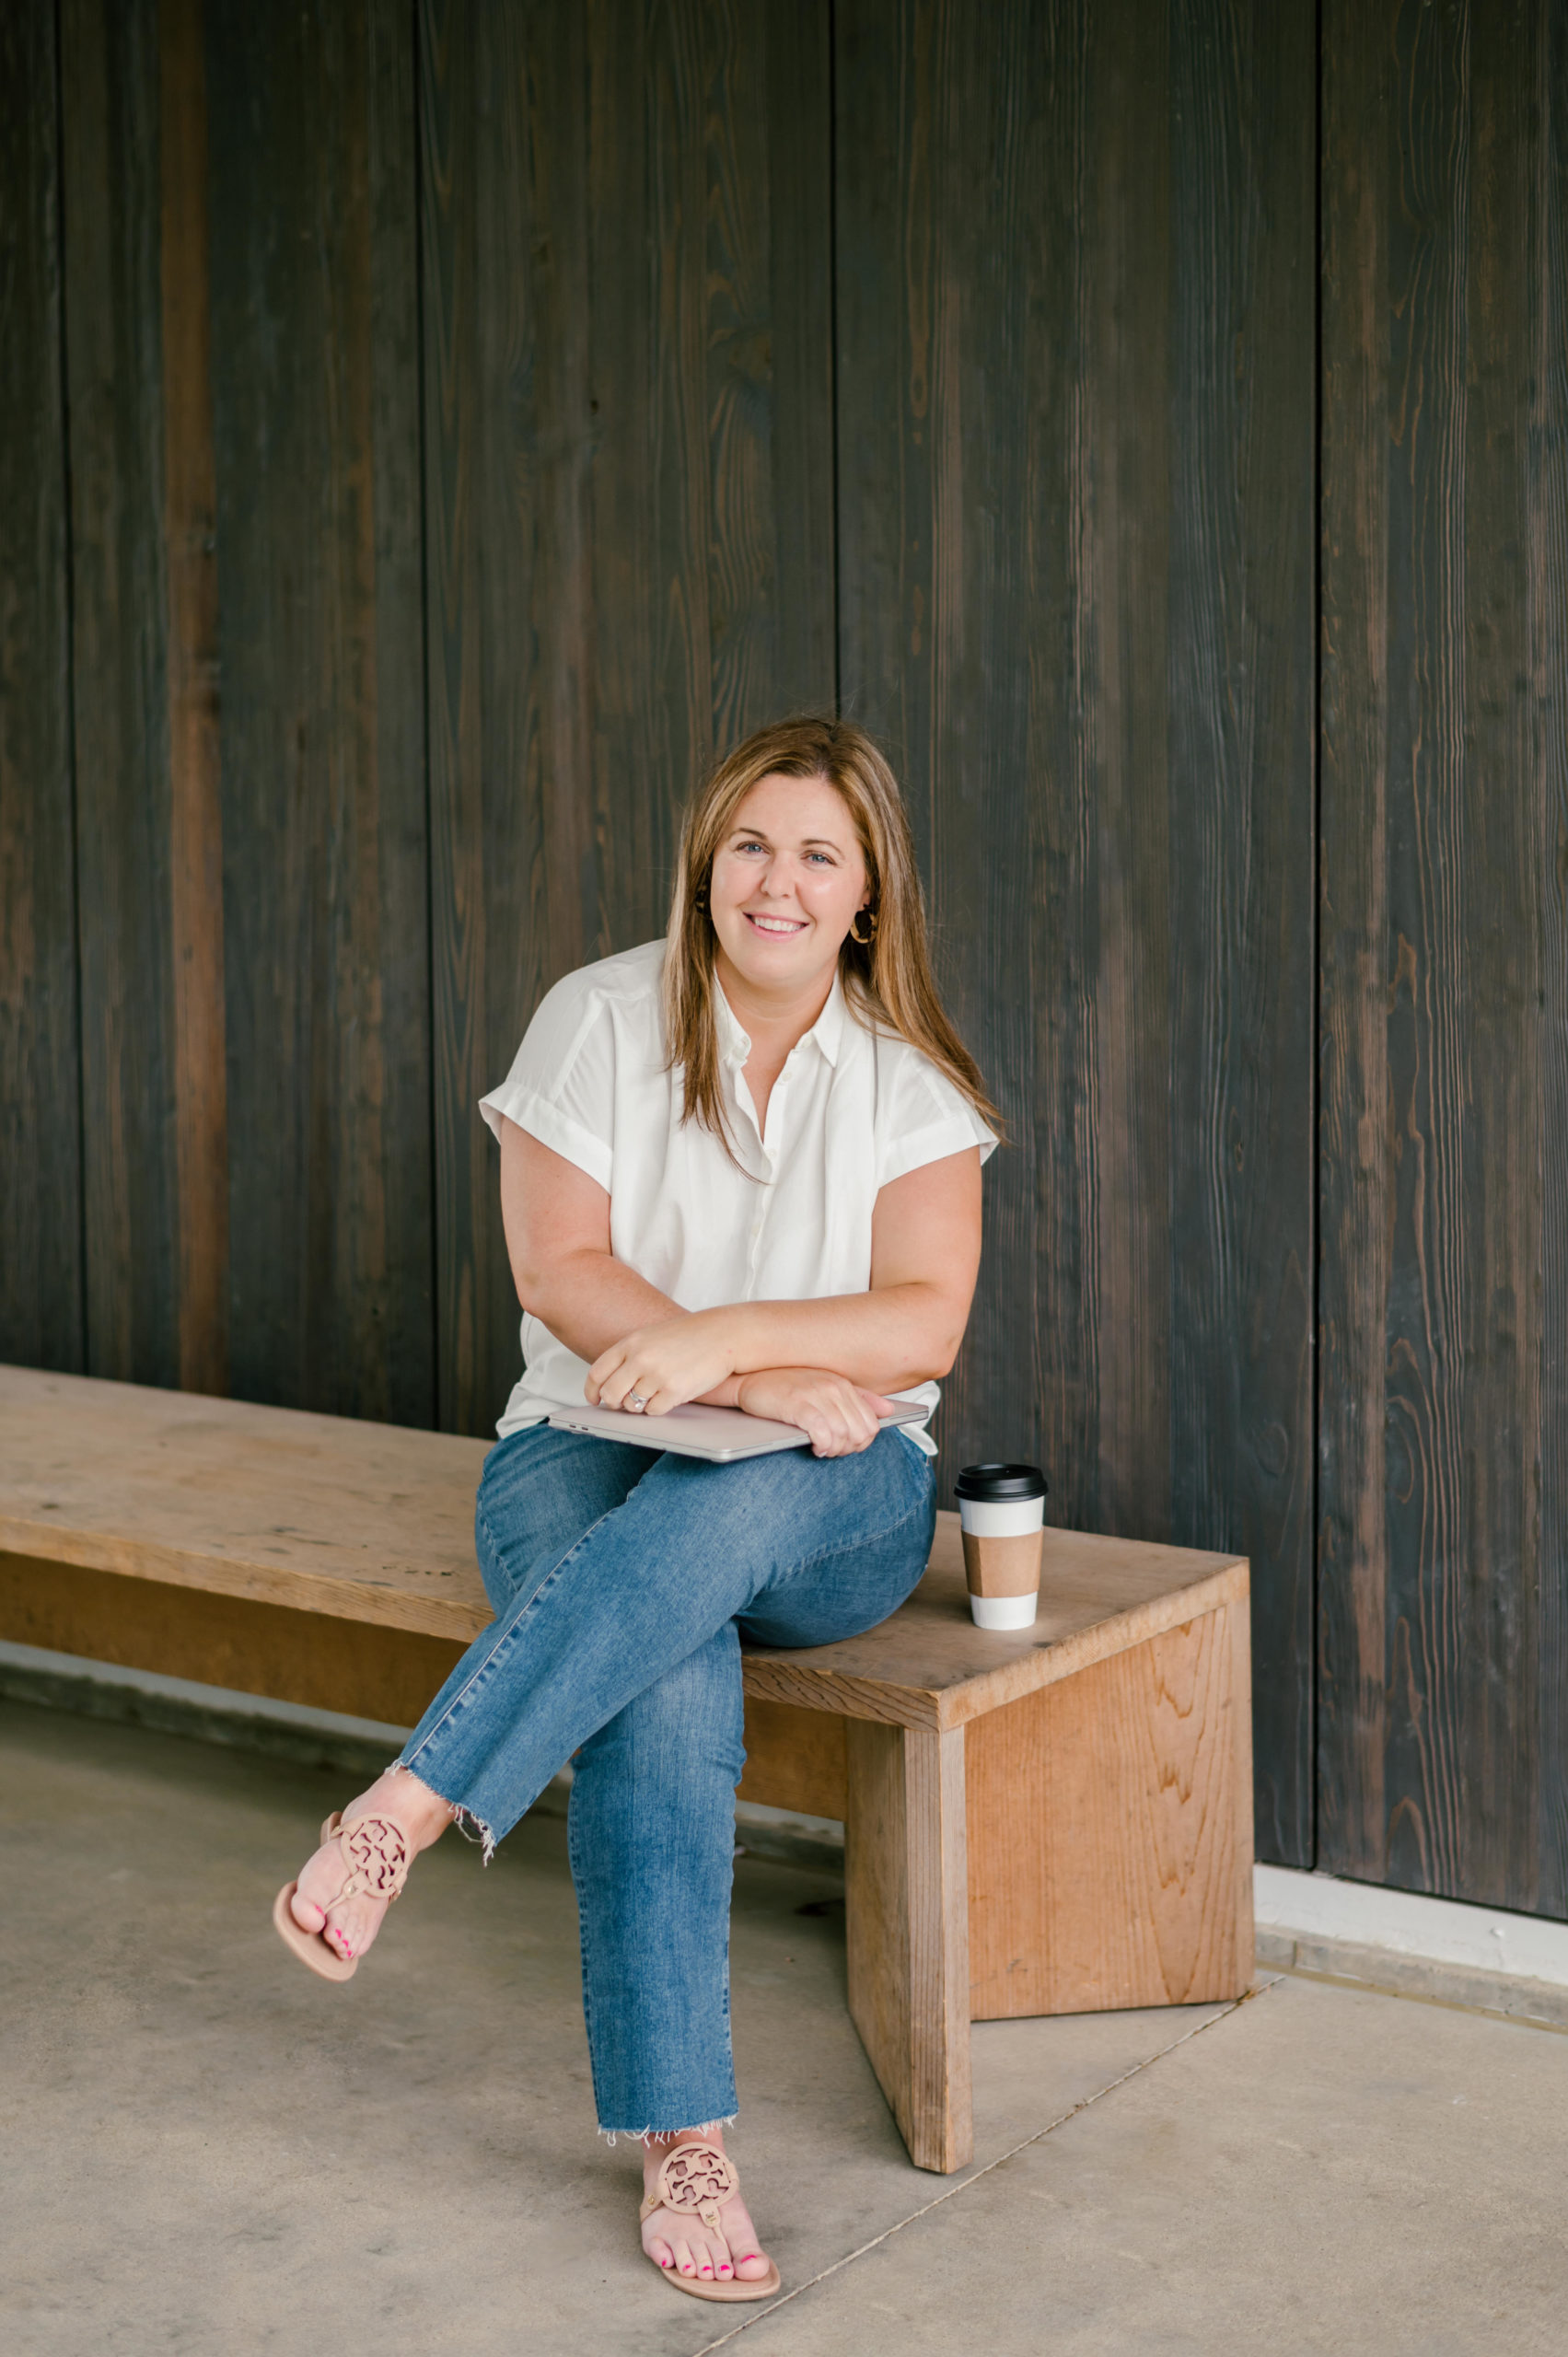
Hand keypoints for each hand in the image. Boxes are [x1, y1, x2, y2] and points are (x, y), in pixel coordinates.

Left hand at [586, 1311, 741, 1416]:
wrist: (723, 1334)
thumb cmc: (688, 1336)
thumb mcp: (651, 1336)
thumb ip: (629, 1355)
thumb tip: (609, 1386)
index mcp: (631, 1343)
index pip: (597, 1373)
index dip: (592, 1391)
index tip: (594, 1399)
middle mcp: (640, 1359)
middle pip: (610, 1394)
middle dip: (614, 1403)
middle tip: (623, 1403)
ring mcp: (657, 1375)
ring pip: (632, 1406)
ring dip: (639, 1405)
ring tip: (654, 1393)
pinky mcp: (675, 1391)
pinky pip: (653, 1411)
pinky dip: (657, 1408)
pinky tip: (668, 1396)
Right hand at [734, 1368, 900, 1457]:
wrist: (749, 1377)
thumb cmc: (785, 1383)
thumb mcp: (826, 1386)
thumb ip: (859, 1397)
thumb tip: (888, 1410)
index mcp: (843, 1384)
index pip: (871, 1422)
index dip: (861, 1442)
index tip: (846, 1446)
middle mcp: (834, 1388)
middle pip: (860, 1432)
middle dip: (849, 1449)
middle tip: (833, 1451)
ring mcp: (816, 1395)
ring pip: (844, 1436)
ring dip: (835, 1450)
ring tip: (822, 1449)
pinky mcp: (798, 1405)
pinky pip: (823, 1434)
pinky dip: (823, 1446)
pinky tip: (815, 1446)